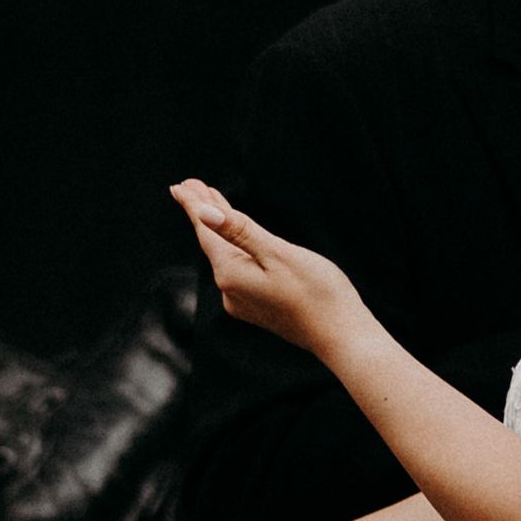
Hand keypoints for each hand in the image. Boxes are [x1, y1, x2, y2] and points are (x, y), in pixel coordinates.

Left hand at [172, 179, 363, 356]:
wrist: (340, 336)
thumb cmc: (316, 292)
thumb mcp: (278, 253)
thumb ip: (240, 232)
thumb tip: (203, 214)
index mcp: (231, 273)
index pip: (206, 230)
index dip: (194, 205)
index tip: (180, 185)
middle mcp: (230, 290)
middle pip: (212, 242)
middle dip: (203, 212)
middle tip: (188, 185)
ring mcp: (242, 300)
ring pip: (226, 254)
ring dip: (219, 228)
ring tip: (210, 202)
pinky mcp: (258, 306)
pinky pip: (239, 267)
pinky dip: (235, 246)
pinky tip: (237, 240)